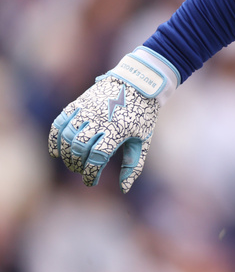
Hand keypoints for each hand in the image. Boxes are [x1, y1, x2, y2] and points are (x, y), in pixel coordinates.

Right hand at [48, 47, 177, 192]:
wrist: (137, 83)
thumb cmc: (142, 116)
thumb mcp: (143, 140)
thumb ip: (134, 165)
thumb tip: (124, 189)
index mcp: (118, 129)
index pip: (97, 156)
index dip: (91, 173)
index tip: (91, 182)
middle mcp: (100, 119)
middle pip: (80, 148)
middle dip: (78, 165)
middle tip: (83, 171)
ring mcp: (87, 110)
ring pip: (67, 137)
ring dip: (66, 155)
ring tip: (74, 163)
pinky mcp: (78, 104)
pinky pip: (59, 123)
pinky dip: (54, 139)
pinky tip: (56, 152)